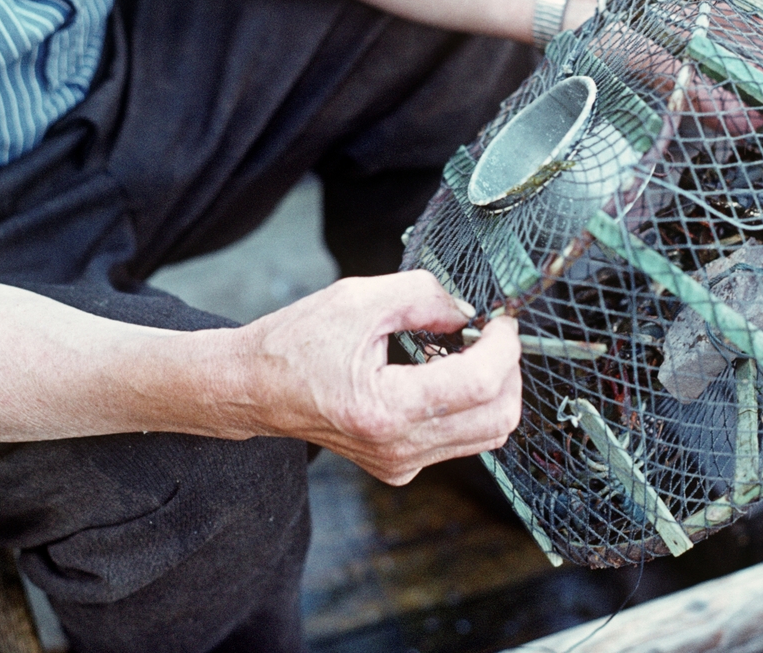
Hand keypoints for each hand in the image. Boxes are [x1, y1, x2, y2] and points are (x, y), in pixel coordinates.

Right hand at [234, 271, 522, 484]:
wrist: (254, 388)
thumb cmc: (295, 343)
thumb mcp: (360, 298)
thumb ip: (425, 296)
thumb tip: (470, 311)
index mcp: (385, 408)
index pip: (480, 385)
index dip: (504, 347)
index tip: (501, 319)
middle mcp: (397, 447)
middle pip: (497, 419)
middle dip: (508, 370)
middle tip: (492, 334)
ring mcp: (400, 463)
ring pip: (487, 434)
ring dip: (492, 389)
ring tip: (466, 351)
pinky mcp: (400, 466)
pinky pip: (460, 439)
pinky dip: (468, 405)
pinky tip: (441, 374)